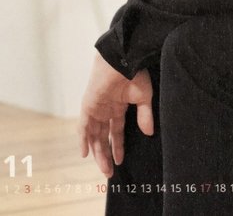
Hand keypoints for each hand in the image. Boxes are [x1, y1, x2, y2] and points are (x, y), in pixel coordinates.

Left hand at [78, 52, 153, 177]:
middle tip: (109, 171)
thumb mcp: (144, 97)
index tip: (120, 161)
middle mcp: (106, 108)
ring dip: (98, 151)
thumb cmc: (135, 73)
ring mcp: (96, 107)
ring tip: (104, 168)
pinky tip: (86, 153)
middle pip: (103, 136)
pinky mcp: (88, 105)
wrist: (123, 59)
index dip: (118, 146)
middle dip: (106, 154)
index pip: (117, 131)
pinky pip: (83, 126)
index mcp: (119, 105)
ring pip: (94, 134)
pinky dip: (83, 139)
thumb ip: (144, 115)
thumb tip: (149, 133)